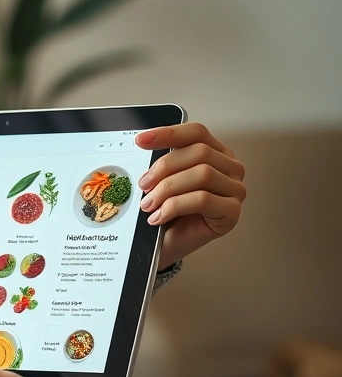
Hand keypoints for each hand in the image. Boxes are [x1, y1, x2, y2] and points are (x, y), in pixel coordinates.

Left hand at [135, 123, 245, 269]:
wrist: (168, 243)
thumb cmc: (168, 210)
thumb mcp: (163, 179)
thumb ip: (164, 160)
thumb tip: (144, 142)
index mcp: (216, 153)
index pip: (196, 133)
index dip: (168, 133)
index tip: (140, 140)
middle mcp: (231, 168)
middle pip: (199, 152)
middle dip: (164, 168)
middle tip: (143, 185)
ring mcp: (236, 190)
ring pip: (202, 174)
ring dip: (167, 189)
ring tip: (148, 205)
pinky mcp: (232, 213)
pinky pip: (203, 200)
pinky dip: (174, 206)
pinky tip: (159, 217)